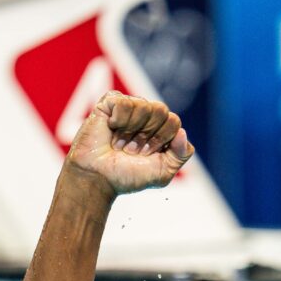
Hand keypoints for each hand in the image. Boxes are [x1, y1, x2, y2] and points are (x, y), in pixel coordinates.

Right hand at [64, 91, 193, 195]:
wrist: (98, 178)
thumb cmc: (128, 176)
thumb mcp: (163, 172)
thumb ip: (182, 154)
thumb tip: (182, 132)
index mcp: (162, 131)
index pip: (174, 122)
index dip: (161, 140)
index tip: (146, 154)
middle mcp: (147, 117)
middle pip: (161, 110)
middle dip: (147, 135)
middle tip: (132, 150)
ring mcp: (129, 108)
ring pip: (144, 105)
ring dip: (131, 131)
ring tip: (119, 143)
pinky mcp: (110, 102)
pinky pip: (124, 102)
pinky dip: (119, 120)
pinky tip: (110, 129)